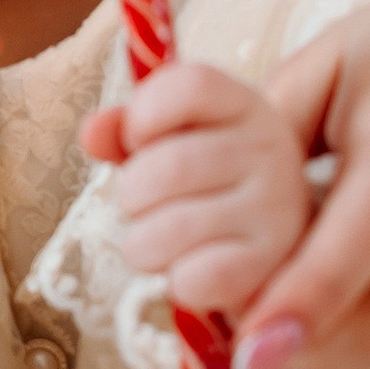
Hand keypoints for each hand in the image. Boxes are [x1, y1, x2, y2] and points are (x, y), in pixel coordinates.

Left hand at [80, 62, 312, 320]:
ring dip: (144, 245)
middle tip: (144, 207)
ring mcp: (277, 207)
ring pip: (170, 229)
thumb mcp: (171, 142)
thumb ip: (128, 130)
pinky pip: (194, 278)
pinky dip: (176, 282)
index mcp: (244, 106)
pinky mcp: (271, 265)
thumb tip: (92, 133)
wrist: (273, 246)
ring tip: (161, 242)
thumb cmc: (207, 186)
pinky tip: (188, 271)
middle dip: (133, 196)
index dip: (144, 115)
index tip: (140, 141)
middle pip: (167, 166)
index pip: (189, 86)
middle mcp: (271, 149)